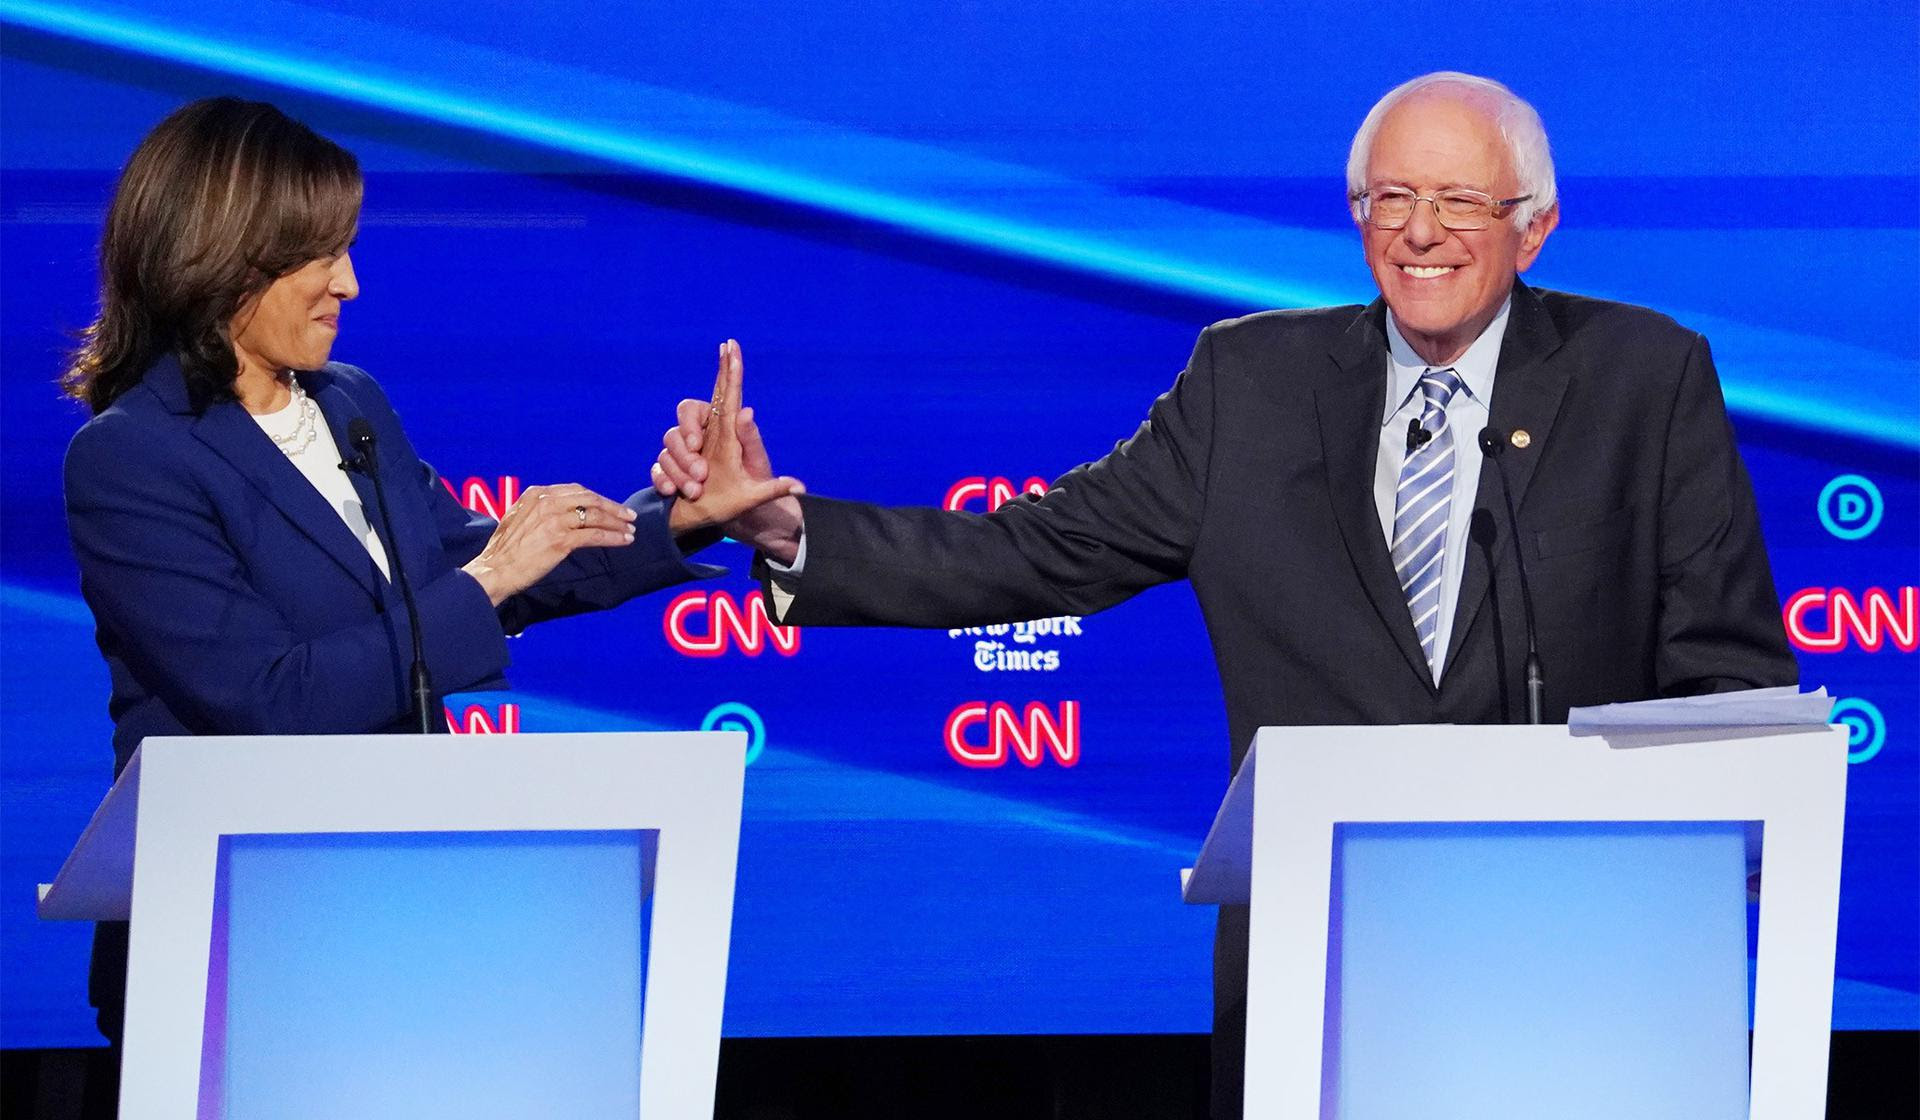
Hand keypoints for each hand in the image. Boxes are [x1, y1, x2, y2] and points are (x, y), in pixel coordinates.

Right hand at [462, 484, 636, 605]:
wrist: (495, 569)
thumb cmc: (505, 550)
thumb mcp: (519, 518)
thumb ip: (540, 510)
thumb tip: (564, 511)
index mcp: (536, 494)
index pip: (576, 491)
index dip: (597, 498)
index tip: (610, 506)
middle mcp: (547, 502)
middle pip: (590, 499)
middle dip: (613, 507)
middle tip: (629, 516)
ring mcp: (555, 519)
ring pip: (595, 516)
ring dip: (617, 523)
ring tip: (630, 530)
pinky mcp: (561, 539)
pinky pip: (594, 535)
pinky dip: (613, 537)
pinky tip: (624, 540)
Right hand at [658, 340, 805, 562]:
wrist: (727, 526)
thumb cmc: (746, 500)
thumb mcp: (756, 485)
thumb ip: (756, 452)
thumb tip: (749, 412)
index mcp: (727, 434)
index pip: (727, 395)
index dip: (728, 370)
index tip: (730, 344)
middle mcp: (705, 437)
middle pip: (686, 415)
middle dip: (687, 434)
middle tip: (700, 466)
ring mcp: (686, 454)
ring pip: (670, 443)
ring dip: (681, 468)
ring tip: (697, 487)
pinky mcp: (672, 471)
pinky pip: (657, 466)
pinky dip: (664, 480)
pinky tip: (675, 493)